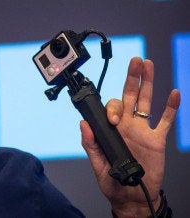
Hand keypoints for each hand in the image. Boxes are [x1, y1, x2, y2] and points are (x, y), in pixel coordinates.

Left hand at [80, 57, 179, 216]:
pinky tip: (174, 93)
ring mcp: (143, 131)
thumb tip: (83, 124)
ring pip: (146, 102)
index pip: (112, 108)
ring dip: (148, 83)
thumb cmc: (112, 182)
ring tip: (148, 65)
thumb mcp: (97, 164)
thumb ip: (90, 144)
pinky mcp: (156, 140)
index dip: (113, 109)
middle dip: (132, 78)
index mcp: (111, 129)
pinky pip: (165, 121)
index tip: (114, 121)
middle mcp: (127, 125)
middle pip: (130, 96)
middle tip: (135, 61)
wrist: (132, 196)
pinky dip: (170, 108)